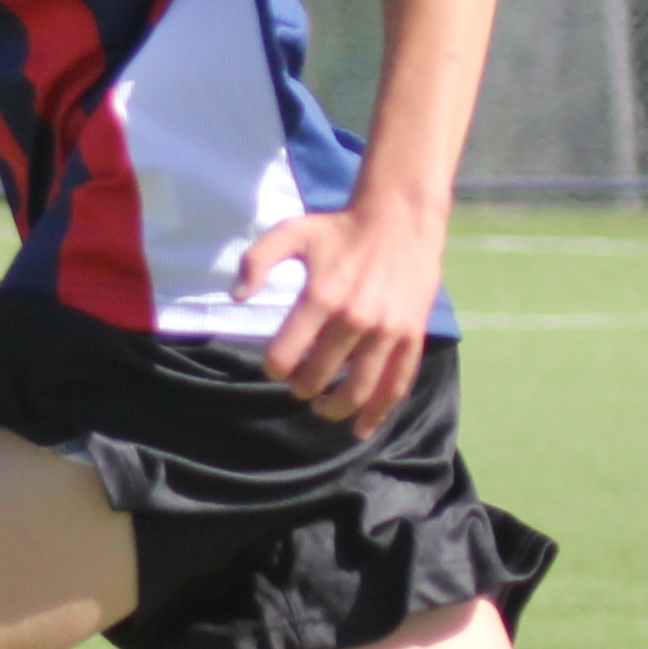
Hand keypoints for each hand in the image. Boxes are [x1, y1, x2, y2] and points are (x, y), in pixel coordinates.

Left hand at [238, 188, 442, 432]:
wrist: (399, 219)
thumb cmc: (339, 229)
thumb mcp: (292, 232)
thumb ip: (257, 260)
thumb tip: (237, 297)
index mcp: (321, 296)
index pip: (285, 355)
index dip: (274, 368)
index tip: (274, 367)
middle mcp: (354, 318)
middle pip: (318, 376)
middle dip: (302, 388)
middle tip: (299, 385)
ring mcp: (386, 330)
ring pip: (357, 389)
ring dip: (334, 408)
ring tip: (322, 407)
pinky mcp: (411, 336)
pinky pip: (396, 384)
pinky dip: (378, 413)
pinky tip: (362, 429)